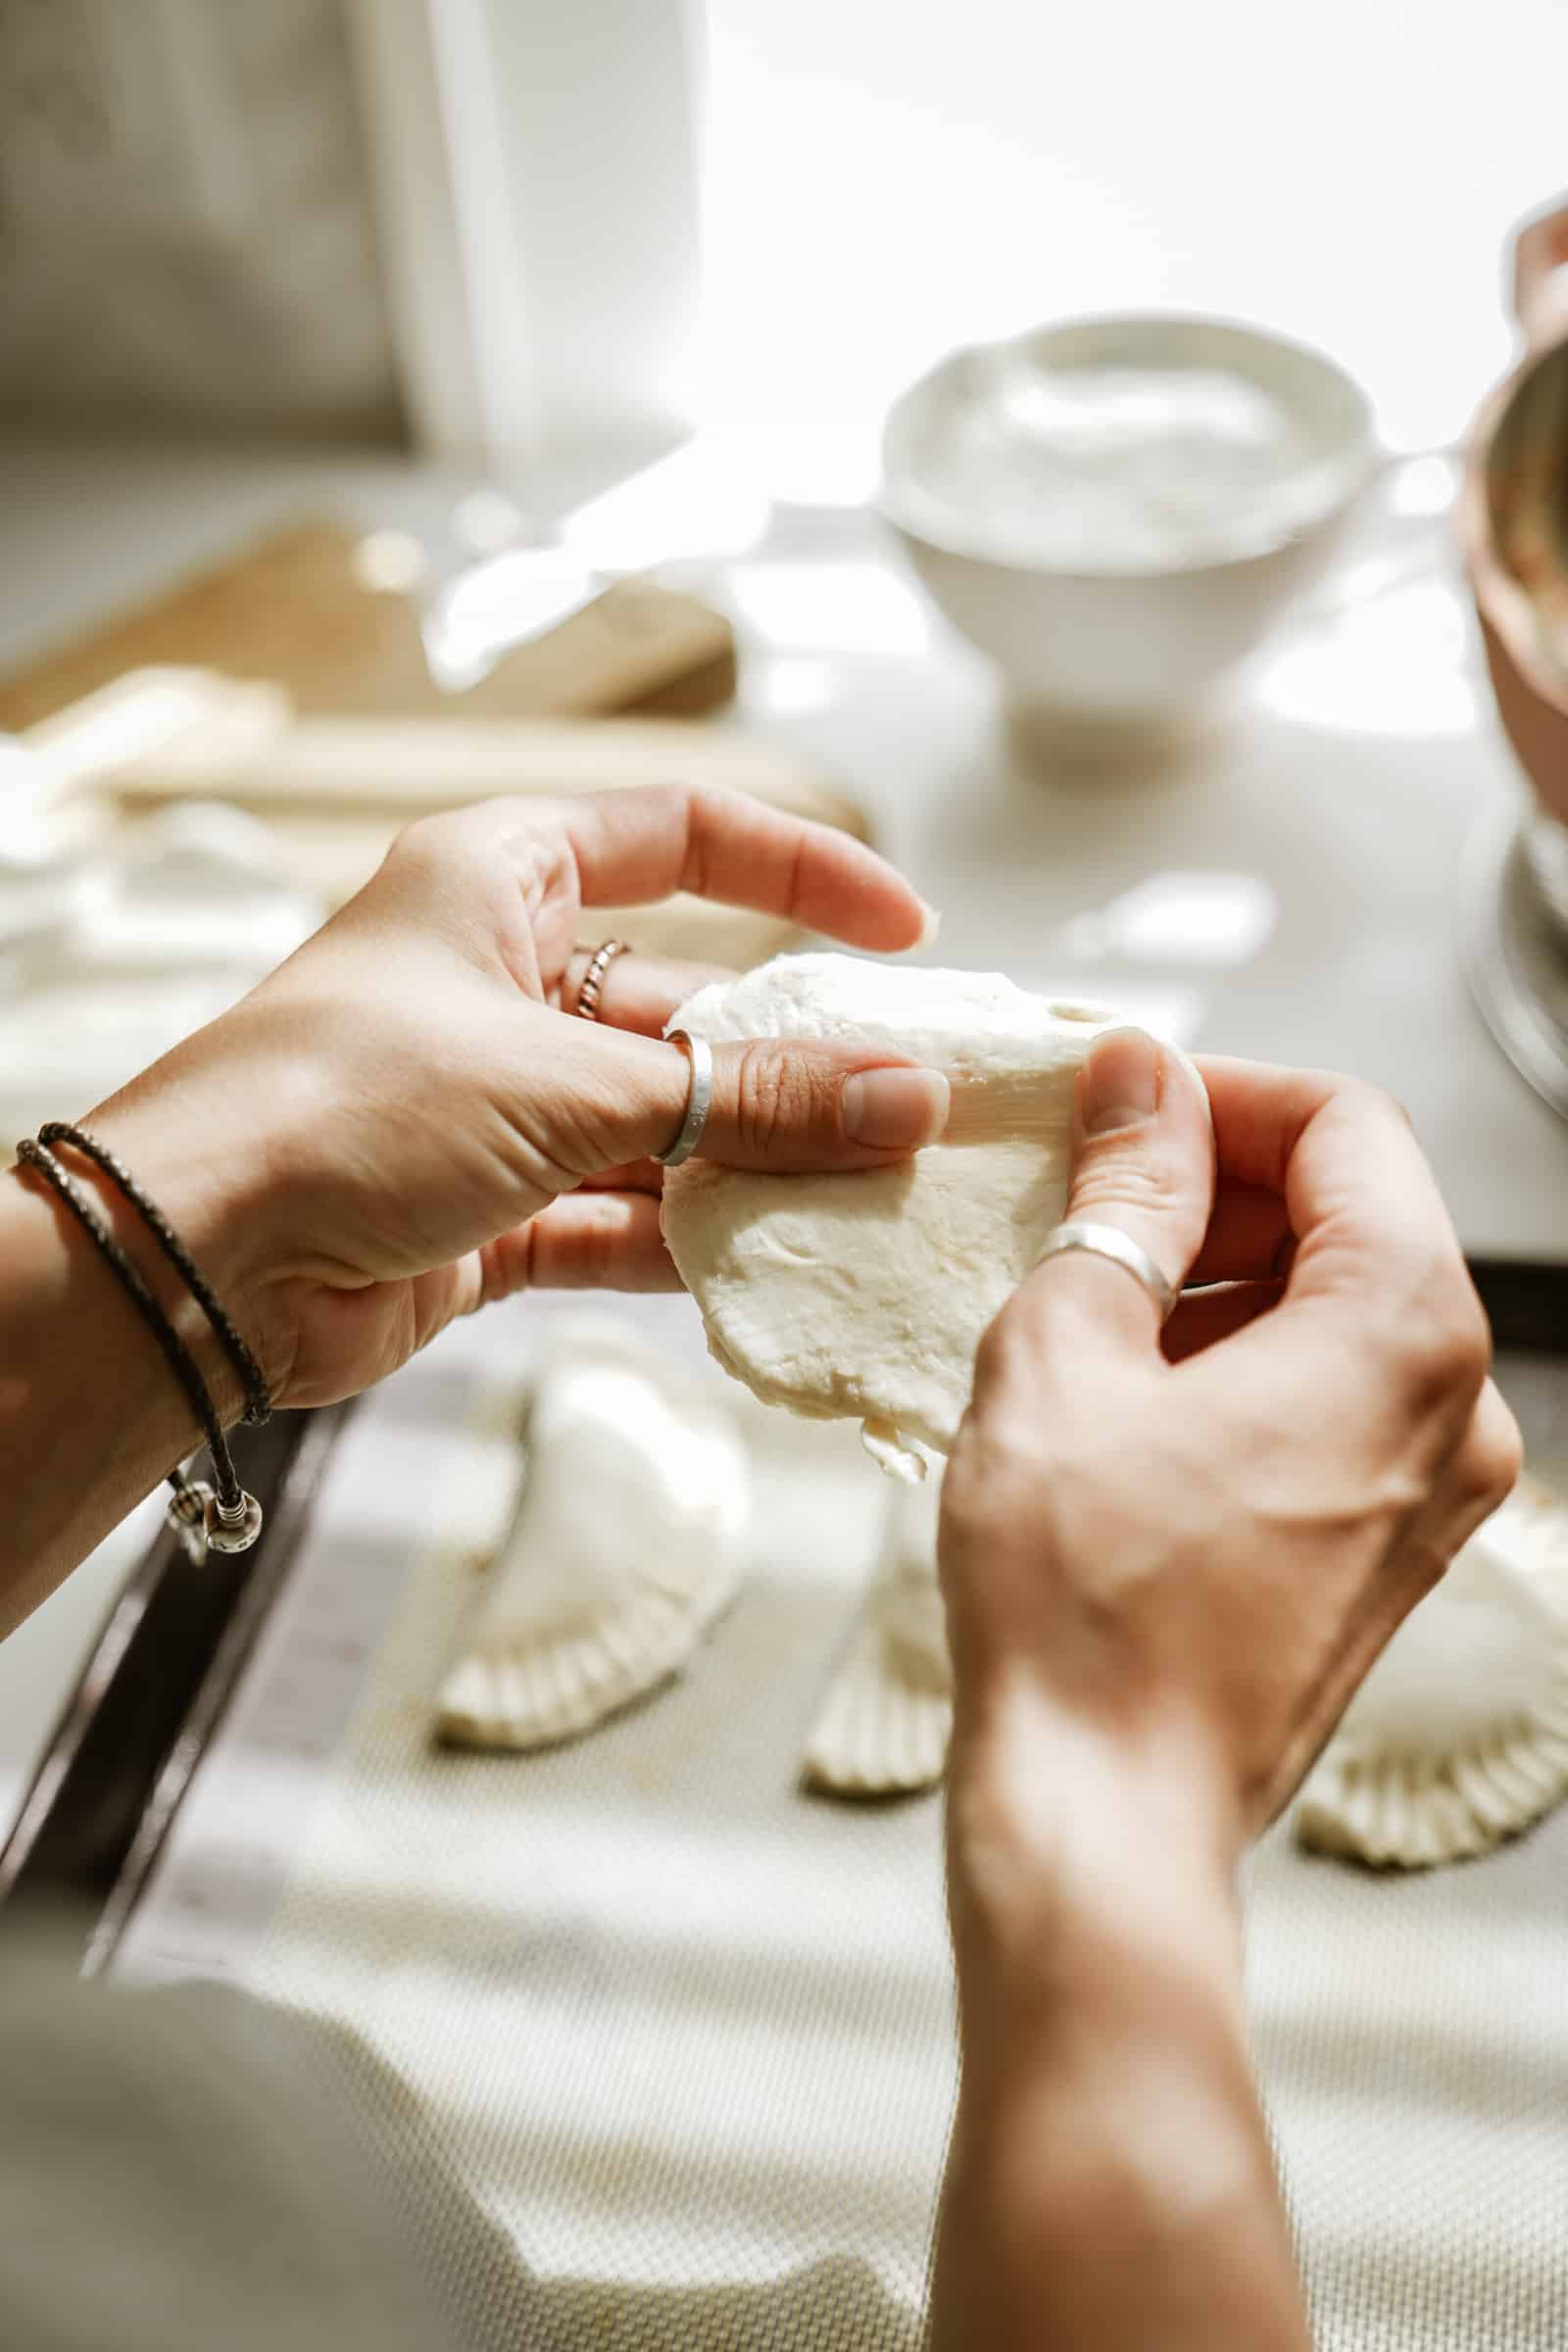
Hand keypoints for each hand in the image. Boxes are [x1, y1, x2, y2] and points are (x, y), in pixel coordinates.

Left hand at [85, 788, 944, 1411]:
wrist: (196, 1259)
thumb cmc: (347, 1103)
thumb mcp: (569, 1080)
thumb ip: (743, 1100)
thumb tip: (901, 1098)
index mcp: (502, 878)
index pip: (681, 836)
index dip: (800, 871)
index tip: (903, 929)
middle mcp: (501, 979)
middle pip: (689, 1004)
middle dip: (795, 1060)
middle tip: (910, 1107)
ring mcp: (496, 1103)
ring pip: (666, 1123)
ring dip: (756, 1162)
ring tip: (871, 1195)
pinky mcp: (487, 1214)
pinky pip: (619, 1217)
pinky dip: (690, 1241)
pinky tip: (774, 1262)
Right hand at [927, 1030, 1518, 2351]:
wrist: (1106, 1817)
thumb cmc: (1082, 1602)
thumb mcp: (1067, 1351)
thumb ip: (1122, 1194)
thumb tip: (1138, 1081)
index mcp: (1406, 1332)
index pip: (1343, 1126)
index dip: (1218, 1092)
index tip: (1114, 1103)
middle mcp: (1459, 1408)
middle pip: (1352, 1217)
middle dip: (1213, 1187)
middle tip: (1078, 1200)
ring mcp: (1435, 1493)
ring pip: (1335, 1314)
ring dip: (1215, 1280)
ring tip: (1081, 1311)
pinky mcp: (1386, 1555)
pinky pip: (1330, 1405)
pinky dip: (1237, 1367)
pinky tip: (1122, 1401)